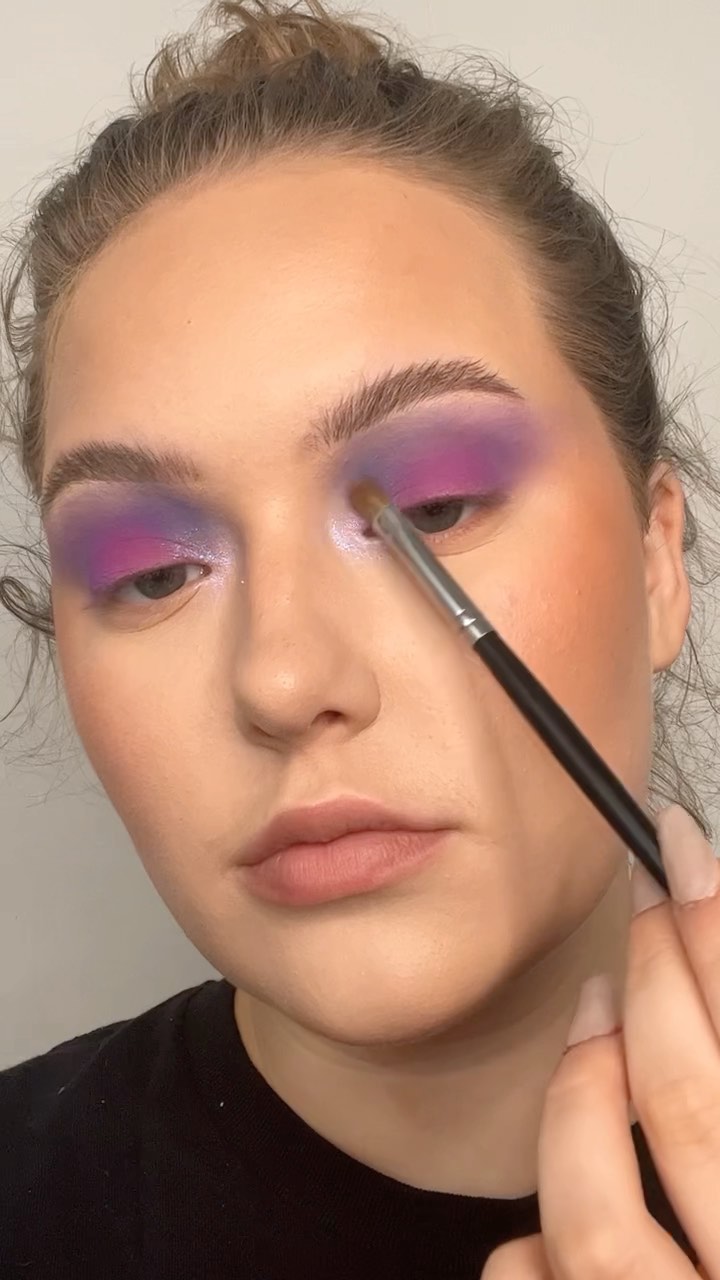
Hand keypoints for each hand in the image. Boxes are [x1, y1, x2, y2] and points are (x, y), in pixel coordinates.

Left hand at [482, 805, 719, 1278]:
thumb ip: (718, 1099)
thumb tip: (703, 990)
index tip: (685, 842)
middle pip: (694, 1106)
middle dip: (659, 979)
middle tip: (647, 894)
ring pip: (595, 1213)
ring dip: (582, 1099)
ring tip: (589, 1025)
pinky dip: (530, 1253)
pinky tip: (540, 1231)